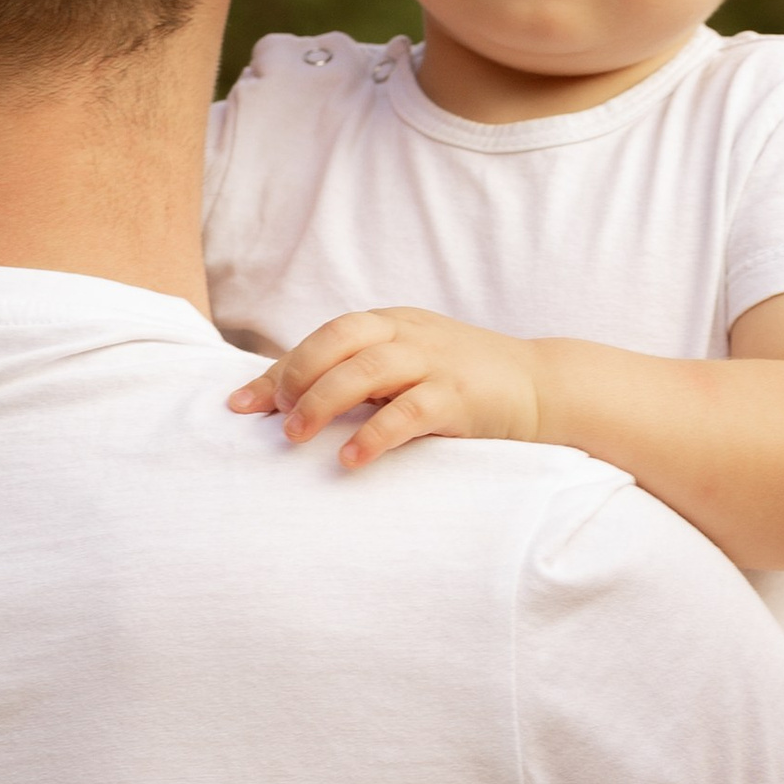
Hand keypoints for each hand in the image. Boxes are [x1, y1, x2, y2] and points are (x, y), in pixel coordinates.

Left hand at [228, 306, 541, 468]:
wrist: (543, 387)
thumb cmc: (465, 383)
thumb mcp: (411, 366)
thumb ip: (363, 375)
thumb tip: (294, 403)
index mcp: (391, 323)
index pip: (324, 337)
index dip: (280, 369)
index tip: (241, 404)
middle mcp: (409, 335)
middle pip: (339, 340)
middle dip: (297, 376)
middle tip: (273, 417)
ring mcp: (435, 362)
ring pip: (366, 369)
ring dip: (324, 402)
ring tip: (295, 437)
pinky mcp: (459, 396)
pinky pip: (409, 411)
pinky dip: (374, 435)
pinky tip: (350, 460)